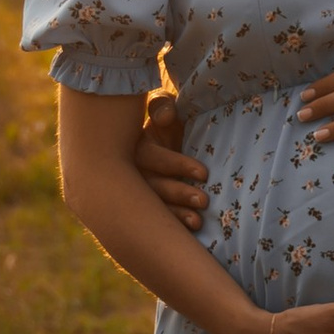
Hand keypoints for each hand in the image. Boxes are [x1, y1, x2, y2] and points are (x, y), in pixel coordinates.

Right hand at [135, 93, 208, 226]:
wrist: (175, 142)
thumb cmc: (169, 124)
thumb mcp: (166, 110)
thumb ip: (163, 105)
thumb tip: (166, 116)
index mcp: (133, 144)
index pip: (148, 155)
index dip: (175, 164)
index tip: (204, 174)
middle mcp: (129, 170)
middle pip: (148, 185)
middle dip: (176, 193)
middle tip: (204, 200)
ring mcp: (134, 192)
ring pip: (149, 206)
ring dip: (175, 214)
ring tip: (198, 220)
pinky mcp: (143, 209)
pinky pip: (153, 221)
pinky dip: (173, 226)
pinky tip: (191, 229)